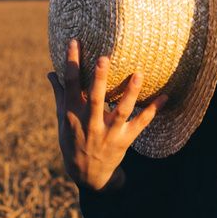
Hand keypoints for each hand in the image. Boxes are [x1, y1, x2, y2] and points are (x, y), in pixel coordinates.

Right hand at [49, 38, 165, 190]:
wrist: (86, 175)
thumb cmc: (72, 141)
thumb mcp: (62, 120)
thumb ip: (60, 95)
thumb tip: (51, 73)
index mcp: (72, 114)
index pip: (70, 85)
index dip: (72, 63)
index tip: (75, 42)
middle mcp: (89, 123)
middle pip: (95, 98)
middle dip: (100, 79)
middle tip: (104, 58)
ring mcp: (107, 133)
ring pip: (121, 112)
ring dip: (130, 93)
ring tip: (139, 74)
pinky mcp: (124, 141)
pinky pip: (140, 124)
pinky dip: (153, 111)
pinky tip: (165, 97)